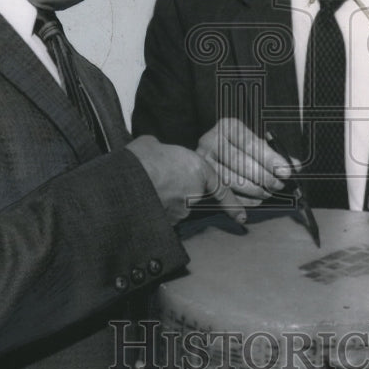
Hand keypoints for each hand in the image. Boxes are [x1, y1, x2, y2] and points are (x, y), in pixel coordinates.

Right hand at [126, 134, 246, 224]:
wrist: (127, 179)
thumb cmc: (142, 159)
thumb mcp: (155, 145)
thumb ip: (166, 151)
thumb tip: (158, 152)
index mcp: (198, 169)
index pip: (220, 189)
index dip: (231, 204)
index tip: (241, 217)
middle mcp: (194, 193)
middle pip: (193, 196)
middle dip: (179, 190)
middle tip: (159, 179)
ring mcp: (181, 210)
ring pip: (178, 207)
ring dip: (167, 200)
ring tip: (147, 188)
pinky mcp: (167, 223)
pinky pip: (165, 217)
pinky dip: (157, 210)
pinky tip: (143, 201)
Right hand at [196, 118, 297, 205]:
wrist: (210, 155)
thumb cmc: (239, 148)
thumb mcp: (255, 144)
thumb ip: (275, 154)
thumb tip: (296, 166)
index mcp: (227, 126)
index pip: (250, 143)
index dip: (269, 159)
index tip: (286, 171)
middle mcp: (210, 141)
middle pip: (240, 162)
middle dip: (264, 177)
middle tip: (279, 185)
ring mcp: (202, 162)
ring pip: (231, 181)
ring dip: (254, 191)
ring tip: (268, 193)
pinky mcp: (201, 180)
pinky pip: (223, 195)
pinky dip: (243, 201)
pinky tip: (255, 201)